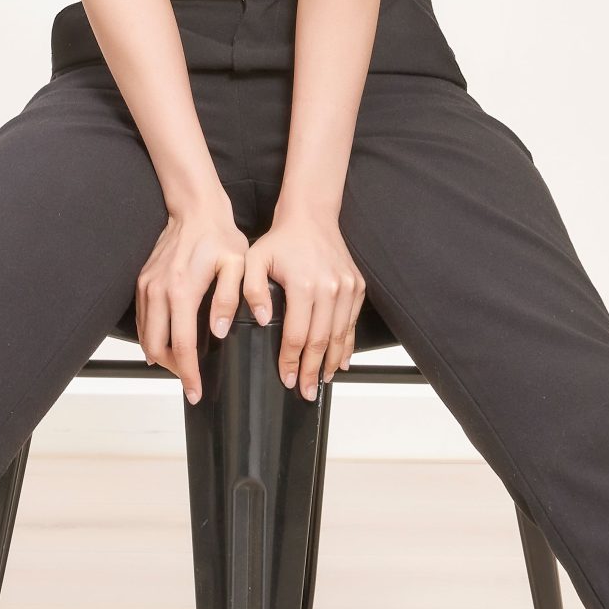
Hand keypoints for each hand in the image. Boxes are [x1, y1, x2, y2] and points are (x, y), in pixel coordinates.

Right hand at [135, 192, 248, 404]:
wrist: (194, 209)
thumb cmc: (219, 235)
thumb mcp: (236, 265)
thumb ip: (230, 299)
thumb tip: (219, 331)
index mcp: (182, 291)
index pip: (181, 345)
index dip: (188, 373)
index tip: (196, 391)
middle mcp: (158, 292)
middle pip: (156, 347)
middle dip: (172, 369)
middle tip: (190, 380)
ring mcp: (146, 286)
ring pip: (145, 335)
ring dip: (160, 355)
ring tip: (181, 365)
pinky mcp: (142, 282)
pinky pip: (142, 319)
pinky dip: (152, 336)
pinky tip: (167, 342)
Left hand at [241, 204, 364, 397]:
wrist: (311, 216)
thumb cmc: (281, 239)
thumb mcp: (254, 260)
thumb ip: (251, 291)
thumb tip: (264, 321)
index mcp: (304, 285)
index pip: (298, 335)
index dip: (292, 361)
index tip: (288, 379)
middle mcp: (330, 288)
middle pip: (321, 341)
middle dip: (313, 371)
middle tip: (306, 392)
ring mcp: (347, 287)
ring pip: (341, 335)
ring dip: (332, 361)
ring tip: (323, 381)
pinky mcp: (357, 285)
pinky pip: (352, 321)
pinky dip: (348, 343)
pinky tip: (341, 359)